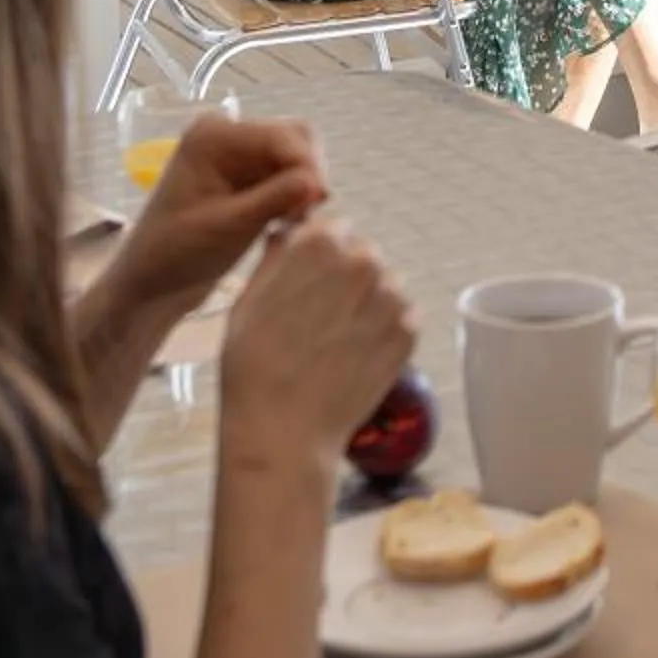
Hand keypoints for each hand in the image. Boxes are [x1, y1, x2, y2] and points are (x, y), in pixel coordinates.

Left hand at [105, 115, 328, 319]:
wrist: (150, 284)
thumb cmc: (177, 253)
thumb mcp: (229, 227)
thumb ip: (275, 199)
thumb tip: (320, 184)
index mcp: (215, 136)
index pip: (284, 136)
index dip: (308, 166)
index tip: (318, 205)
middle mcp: (229, 136)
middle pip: (295, 141)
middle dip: (308, 176)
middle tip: (304, 218)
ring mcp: (238, 157)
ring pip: (296, 161)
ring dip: (303, 191)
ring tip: (291, 226)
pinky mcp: (246, 180)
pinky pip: (288, 178)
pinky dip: (294, 200)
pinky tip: (284, 226)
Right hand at [221, 216, 419, 458]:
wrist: (285, 430)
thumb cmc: (254, 367)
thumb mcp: (249, 301)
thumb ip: (276, 257)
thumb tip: (290, 232)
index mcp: (320, 243)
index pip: (332, 227)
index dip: (317, 251)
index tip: (306, 276)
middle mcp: (363, 262)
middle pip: (362, 254)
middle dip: (345, 274)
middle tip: (320, 313)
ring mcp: (391, 298)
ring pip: (384, 284)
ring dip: (367, 300)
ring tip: (337, 337)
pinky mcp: (408, 331)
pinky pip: (401, 315)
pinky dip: (383, 327)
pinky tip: (355, 352)